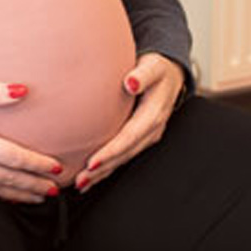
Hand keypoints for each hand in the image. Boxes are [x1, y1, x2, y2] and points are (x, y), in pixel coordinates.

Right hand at [0, 81, 62, 203]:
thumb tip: (21, 90)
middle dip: (36, 185)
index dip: (39, 165)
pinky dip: (0, 197)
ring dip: (22, 195)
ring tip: (40, 198)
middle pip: (12, 179)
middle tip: (57, 190)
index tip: (57, 169)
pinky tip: (6, 198)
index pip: (16, 157)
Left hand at [76, 52, 185, 191]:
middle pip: (124, 154)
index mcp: (153, 115)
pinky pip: (122, 154)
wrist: (170, 74)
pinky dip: (107, 166)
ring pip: (122, 158)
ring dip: (103, 173)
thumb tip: (131, 82)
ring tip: (82, 183)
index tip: (92, 162)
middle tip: (81, 180)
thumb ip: (142, 75)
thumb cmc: (158, 69)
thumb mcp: (153, 67)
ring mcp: (145, 136)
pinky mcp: (139, 137)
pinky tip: (92, 175)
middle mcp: (150, 130)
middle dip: (103, 169)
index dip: (111, 152)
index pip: (128, 138)